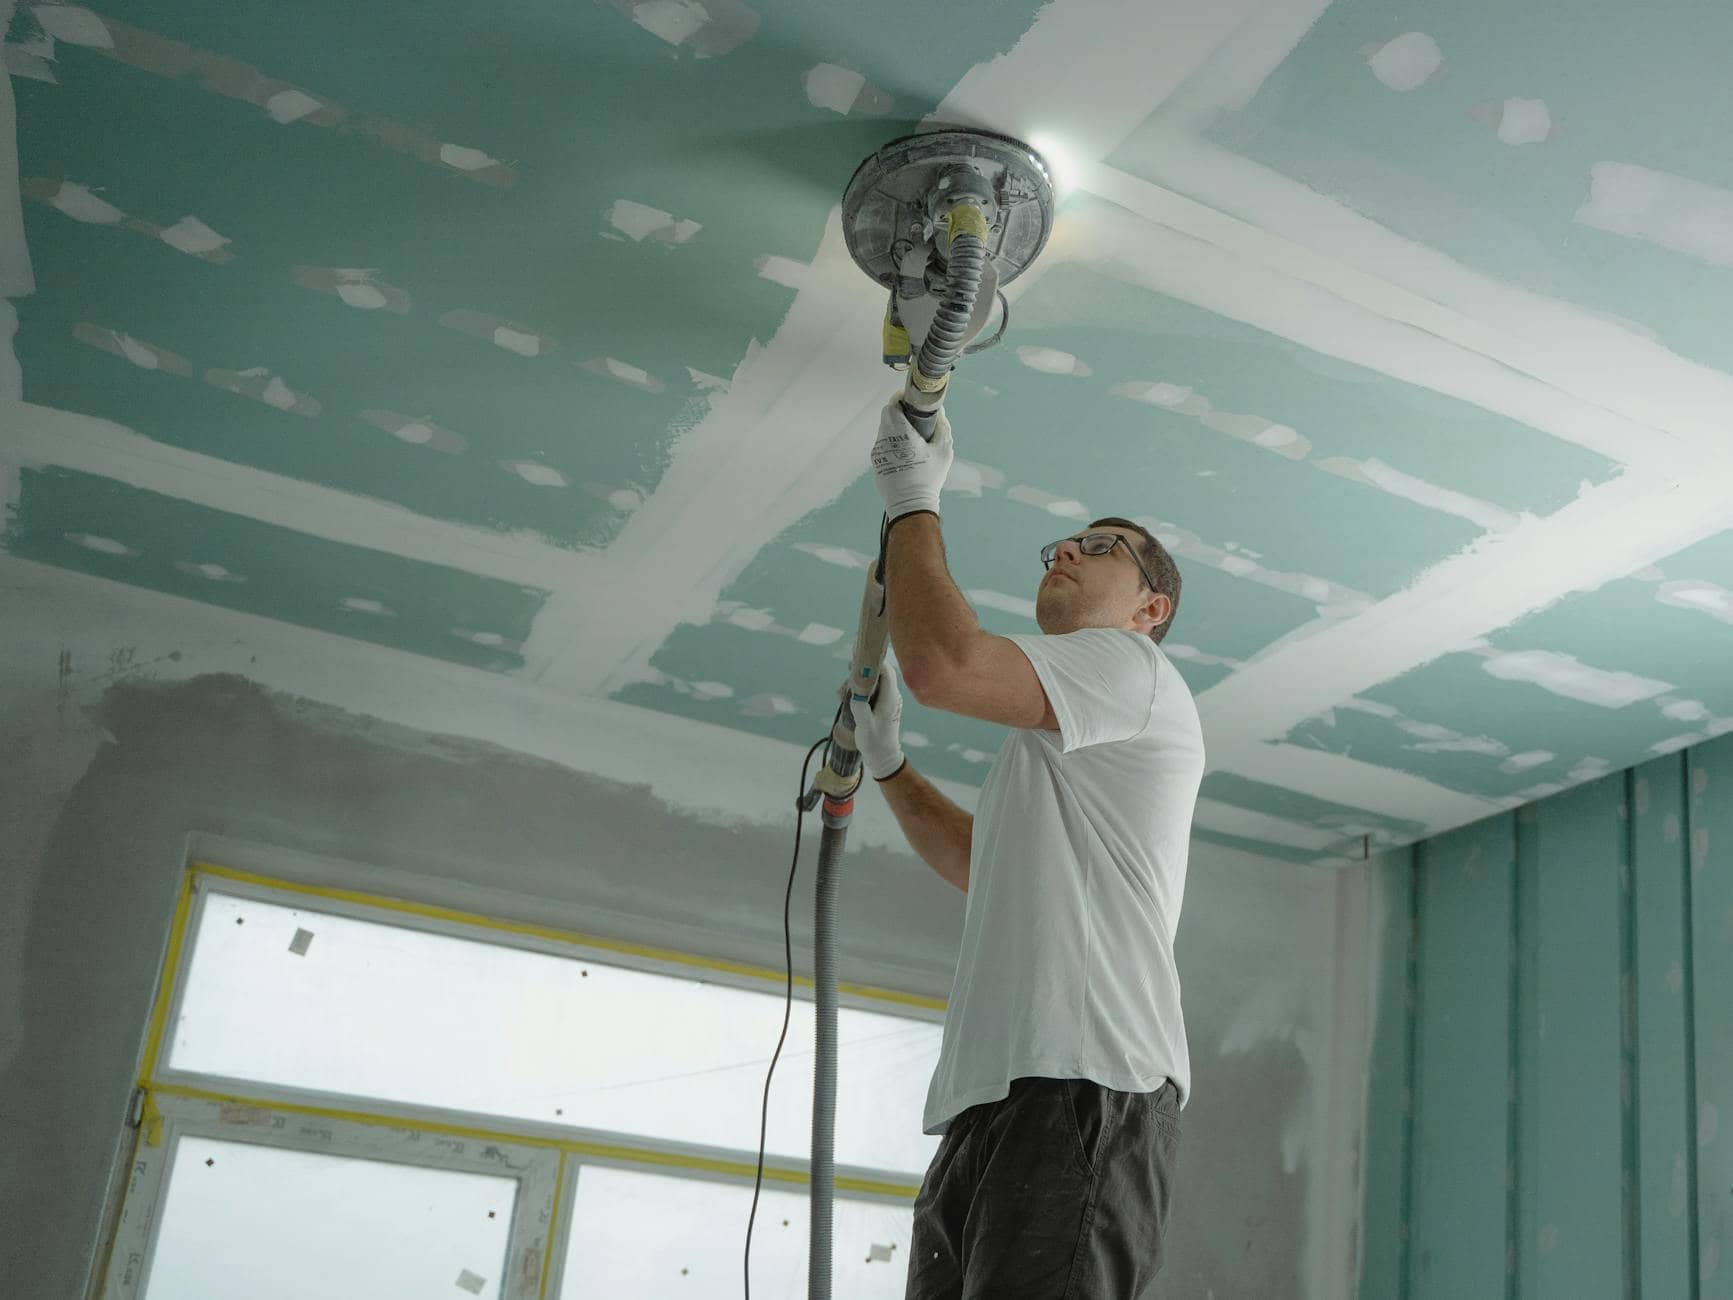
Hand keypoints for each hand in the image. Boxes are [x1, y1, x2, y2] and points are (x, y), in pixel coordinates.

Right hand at [848, 660, 906, 779]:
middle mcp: (890, 696)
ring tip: (841, 694)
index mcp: (890, 698)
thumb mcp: (865, 726)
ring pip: (871, 683)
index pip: (886, 672)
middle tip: (846, 676)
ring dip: (856, 684)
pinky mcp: (879, 706)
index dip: (875, 661)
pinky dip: (857, 691)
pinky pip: (869, 692)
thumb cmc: (876, 742)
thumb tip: (855, 692)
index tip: (860, 656)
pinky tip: (845, 698)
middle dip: (860, 673)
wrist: (883, 758)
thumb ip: (860, 708)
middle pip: (877, 674)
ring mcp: (885, 700)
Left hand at [870, 397, 952, 519]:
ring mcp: (878, 452)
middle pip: (887, 416)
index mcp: (900, 433)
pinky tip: (906, 452)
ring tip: (912, 435)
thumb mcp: (944, 451)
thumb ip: (941, 426)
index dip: (901, 398)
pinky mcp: (877, 462)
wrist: (911, 505)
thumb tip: (939, 411)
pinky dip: (893, 441)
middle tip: (915, 416)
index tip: (911, 398)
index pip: (892, 405)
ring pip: (884, 430)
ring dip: (896, 427)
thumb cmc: (928, 478)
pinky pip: (884, 444)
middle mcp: (884, 440)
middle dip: (900, 412)